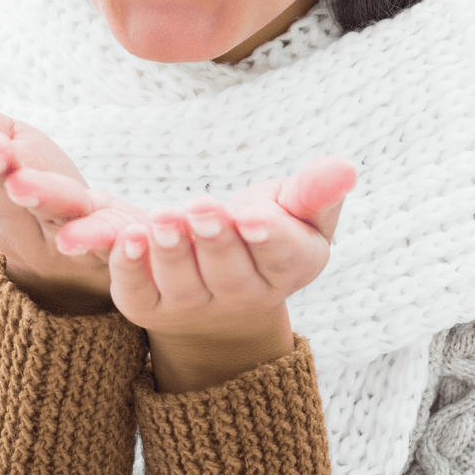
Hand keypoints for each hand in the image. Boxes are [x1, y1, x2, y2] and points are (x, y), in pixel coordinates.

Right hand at [0, 67, 149, 313]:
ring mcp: (61, 244)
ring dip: (38, 199)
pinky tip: (119, 224)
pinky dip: (106, 236)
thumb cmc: (40, 191)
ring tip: (23, 181)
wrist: (91, 254)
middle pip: (1, 205)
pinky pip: (107, 246)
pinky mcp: (106, 251)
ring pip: (50, 221)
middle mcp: (18, 232)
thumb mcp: (7, 149)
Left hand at [106, 156, 356, 390]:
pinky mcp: (149, 306)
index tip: (253, 217)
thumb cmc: (267, 232)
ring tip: (160, 221)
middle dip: (214, 240)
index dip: (268, 238)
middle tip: (200, 208)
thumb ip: (318, 190)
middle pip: (228, 273)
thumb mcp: (300, 210)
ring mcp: (192, 306)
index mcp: (287, 267)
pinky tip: (126, 238)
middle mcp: (241, 296)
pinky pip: (137, 293)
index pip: (281, 257)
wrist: (222, 290)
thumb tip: (347, 168)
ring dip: (170, 252)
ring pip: (182, 283)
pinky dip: (129, 268)